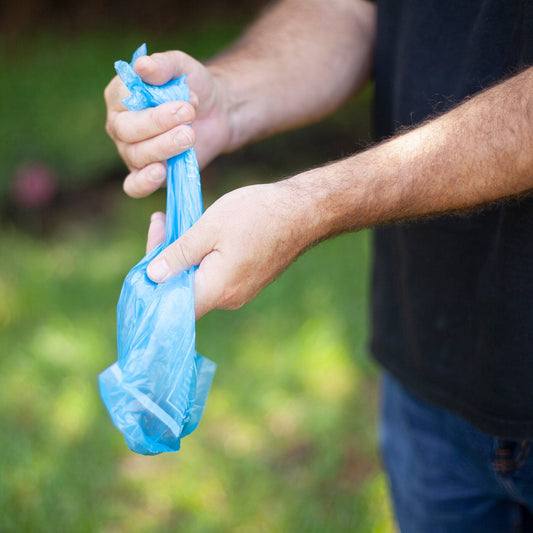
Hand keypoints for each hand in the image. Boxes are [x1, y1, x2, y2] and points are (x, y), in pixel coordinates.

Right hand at [104, 51, 233, 197]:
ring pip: (136, 156)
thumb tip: (142, 66)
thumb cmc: (193, 88)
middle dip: (159, 124)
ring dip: (164, 147)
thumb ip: (163, 65)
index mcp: (120, 97)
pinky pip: (134, 186)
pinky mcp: (147, 175)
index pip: (122, 100)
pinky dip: (144, 183)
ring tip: (190, 135)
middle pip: (127, 131)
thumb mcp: (182, 68)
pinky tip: (160, 173)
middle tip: (189, 115)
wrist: (217, 114)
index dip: (151, 102)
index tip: (186, 99)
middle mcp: (120, 126)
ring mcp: (132, 153)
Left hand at [144, 182, 310, 318]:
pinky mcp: (247, 281)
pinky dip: (200, 257)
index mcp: (217, 289)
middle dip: (163, 259)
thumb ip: (179, 254)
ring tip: (173, 220)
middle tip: (160, 221)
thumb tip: (152, 277)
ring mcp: (239, 292)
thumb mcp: (209, 227)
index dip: (152, 285)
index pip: (172, 304)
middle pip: (183, 290)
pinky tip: (196, 233)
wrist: (304, 212)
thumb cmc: (257, 214)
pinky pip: (214, 276)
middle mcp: (228, 299)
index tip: (145, 256)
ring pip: (198, 281)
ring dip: (181, 255)